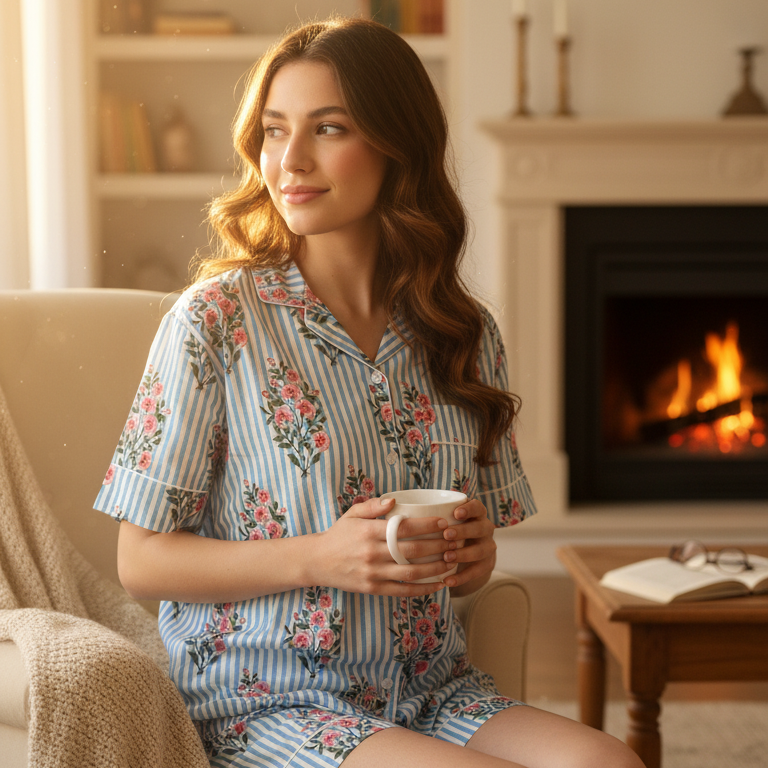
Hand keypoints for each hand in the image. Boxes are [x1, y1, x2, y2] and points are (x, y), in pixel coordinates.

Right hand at [315, 497, 456, 595]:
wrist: (317, 562)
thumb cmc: (338, 534)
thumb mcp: (351, 514)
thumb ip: (372, 506)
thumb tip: (394, 499)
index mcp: (368, 531)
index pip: (404, 528)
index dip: (427, 526)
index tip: (444, 523)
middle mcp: (372, 553)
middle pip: (412, 551)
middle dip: (437, 546)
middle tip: (455, 542)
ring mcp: (372, 573)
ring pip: (411, 573)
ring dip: (435, 569)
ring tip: (452, 562)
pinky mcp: (372, 589)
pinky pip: (402, 591)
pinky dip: (423, 589)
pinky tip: (438, 585)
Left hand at [440, 499, 496, 589]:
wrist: (469, 554)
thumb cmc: (450, 531)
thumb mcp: (447, 520)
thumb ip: (433, 513)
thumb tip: (398, 503)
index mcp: (477, 514)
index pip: (478, 507)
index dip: (469, 509)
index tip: (456, 513)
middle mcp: (485, 529)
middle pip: (480, 528)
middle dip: (463, 531)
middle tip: (446, 535)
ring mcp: (488, 547)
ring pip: (480, 551)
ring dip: (463, 554)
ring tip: (446, 557)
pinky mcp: (487, 564)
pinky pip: (477, 572)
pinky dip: (462, 577)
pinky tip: (448, 580)